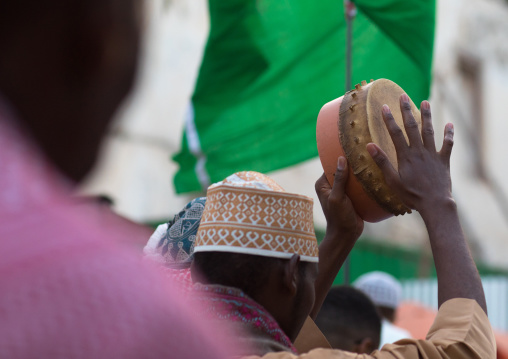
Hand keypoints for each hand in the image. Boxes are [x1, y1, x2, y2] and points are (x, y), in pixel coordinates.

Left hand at [315, 157, 363, 240]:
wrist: (346, 234)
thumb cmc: (339, 217)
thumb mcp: (338, 197)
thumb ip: (339, 180)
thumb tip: (341, 159)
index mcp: (322, 184)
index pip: (331, 165)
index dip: (341, 158)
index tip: (352, 149)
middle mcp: (330, 186)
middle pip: (342, 170)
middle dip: (352, 164)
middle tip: (364, 154)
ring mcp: (341, 191)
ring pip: (351, 177)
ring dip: (359, 173)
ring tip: (371, 162)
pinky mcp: (350, 196)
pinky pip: (357, 185)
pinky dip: (363, 182)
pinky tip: (373, 175)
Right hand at [366, 95, 453, 213]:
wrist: (435, 203)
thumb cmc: (411, 195)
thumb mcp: (392, 181)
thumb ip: (382, 162)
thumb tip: (370, 146)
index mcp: (405, 156)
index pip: (395, 133)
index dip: (389, 119)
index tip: (384, 106)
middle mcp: (419, 151)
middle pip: (412, 127)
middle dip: (407, 111)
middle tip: (403, 97)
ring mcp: (432, 155)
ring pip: (429, 131)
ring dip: (427, 116)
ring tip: (425, 102)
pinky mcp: (443, 161)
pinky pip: (447, 145)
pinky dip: (449, 134)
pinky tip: (450, 124)